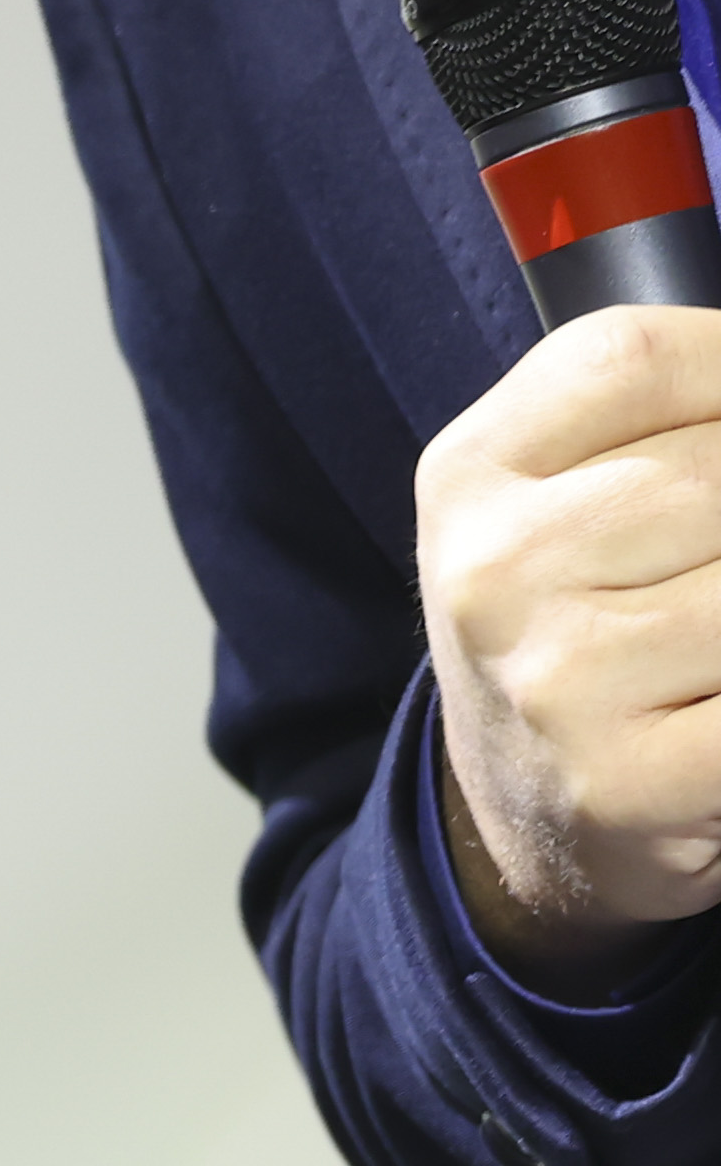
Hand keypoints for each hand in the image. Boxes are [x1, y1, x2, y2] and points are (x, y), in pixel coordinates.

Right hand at [420, 305, 720, 984]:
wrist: (529, 804)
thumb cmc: (584, 619)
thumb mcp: (571, 488)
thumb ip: (676, 415)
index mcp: (470, 475)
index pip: (644, 360)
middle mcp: (492, 573)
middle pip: (716, 475)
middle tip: (711, 567)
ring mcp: (557, 681)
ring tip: (712, 641)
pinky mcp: (629, 780)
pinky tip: (720, 697)